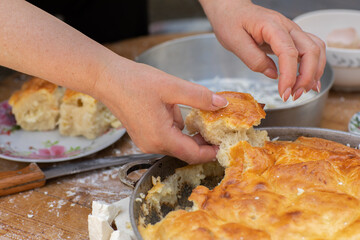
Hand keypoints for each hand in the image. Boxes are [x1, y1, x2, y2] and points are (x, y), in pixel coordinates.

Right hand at [95, 61, 226, 163]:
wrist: (106, 79)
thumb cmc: (134, 82)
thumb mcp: (172, 87)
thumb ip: (199, 97)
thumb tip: (221, 104)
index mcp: (161, 138)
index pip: (193, 154)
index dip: (211, 151)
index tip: (224, 144)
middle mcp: (153, 145)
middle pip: (185, 150)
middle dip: (202, 141)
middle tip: (218, 127)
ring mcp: (146, 141)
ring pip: (176, 143)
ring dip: (189, 132)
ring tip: (200, 116)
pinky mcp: (142, 135)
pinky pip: (166, 136)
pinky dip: (176, 128)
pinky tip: (175, 110)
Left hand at [200, 0, 325, 100]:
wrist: (231, 9)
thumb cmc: (230, 22)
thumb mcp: (234, 42)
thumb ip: (253, 59)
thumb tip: (272, 74)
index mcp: (271, 26)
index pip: (289, 52)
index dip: (289, 75)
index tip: (283, 93)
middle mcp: (287, 27)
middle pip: (311, 50)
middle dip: (306, 77)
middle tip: (293, 95)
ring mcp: (292, 31)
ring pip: (316, 49)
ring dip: (314, 72)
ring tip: (301, 91)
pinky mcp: (291, 38)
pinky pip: (311, 50)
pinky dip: (313, 66)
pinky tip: (308, 81)